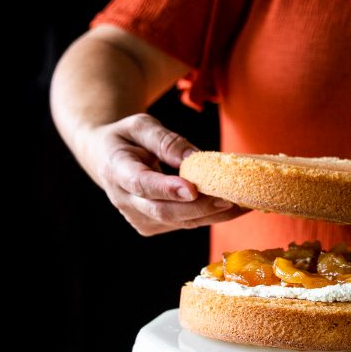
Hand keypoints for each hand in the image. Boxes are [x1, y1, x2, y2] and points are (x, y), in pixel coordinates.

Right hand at [82, 113, 247, 235]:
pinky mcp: (154, 226)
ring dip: (213, 214)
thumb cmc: (126, 138)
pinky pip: (186, 223)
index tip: (192, 189)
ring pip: (180, 222)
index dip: (167, 189)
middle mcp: (125, 201)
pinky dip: (211, 216)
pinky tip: (235, 207)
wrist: (106, 159)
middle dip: (199, 207)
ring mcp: (139, 218)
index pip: (141, 184)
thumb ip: (165, 140)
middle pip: (164, 211)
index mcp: (116, 170)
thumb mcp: (140, 125)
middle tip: (230, 198)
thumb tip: (194, 159)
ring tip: (244, 203)